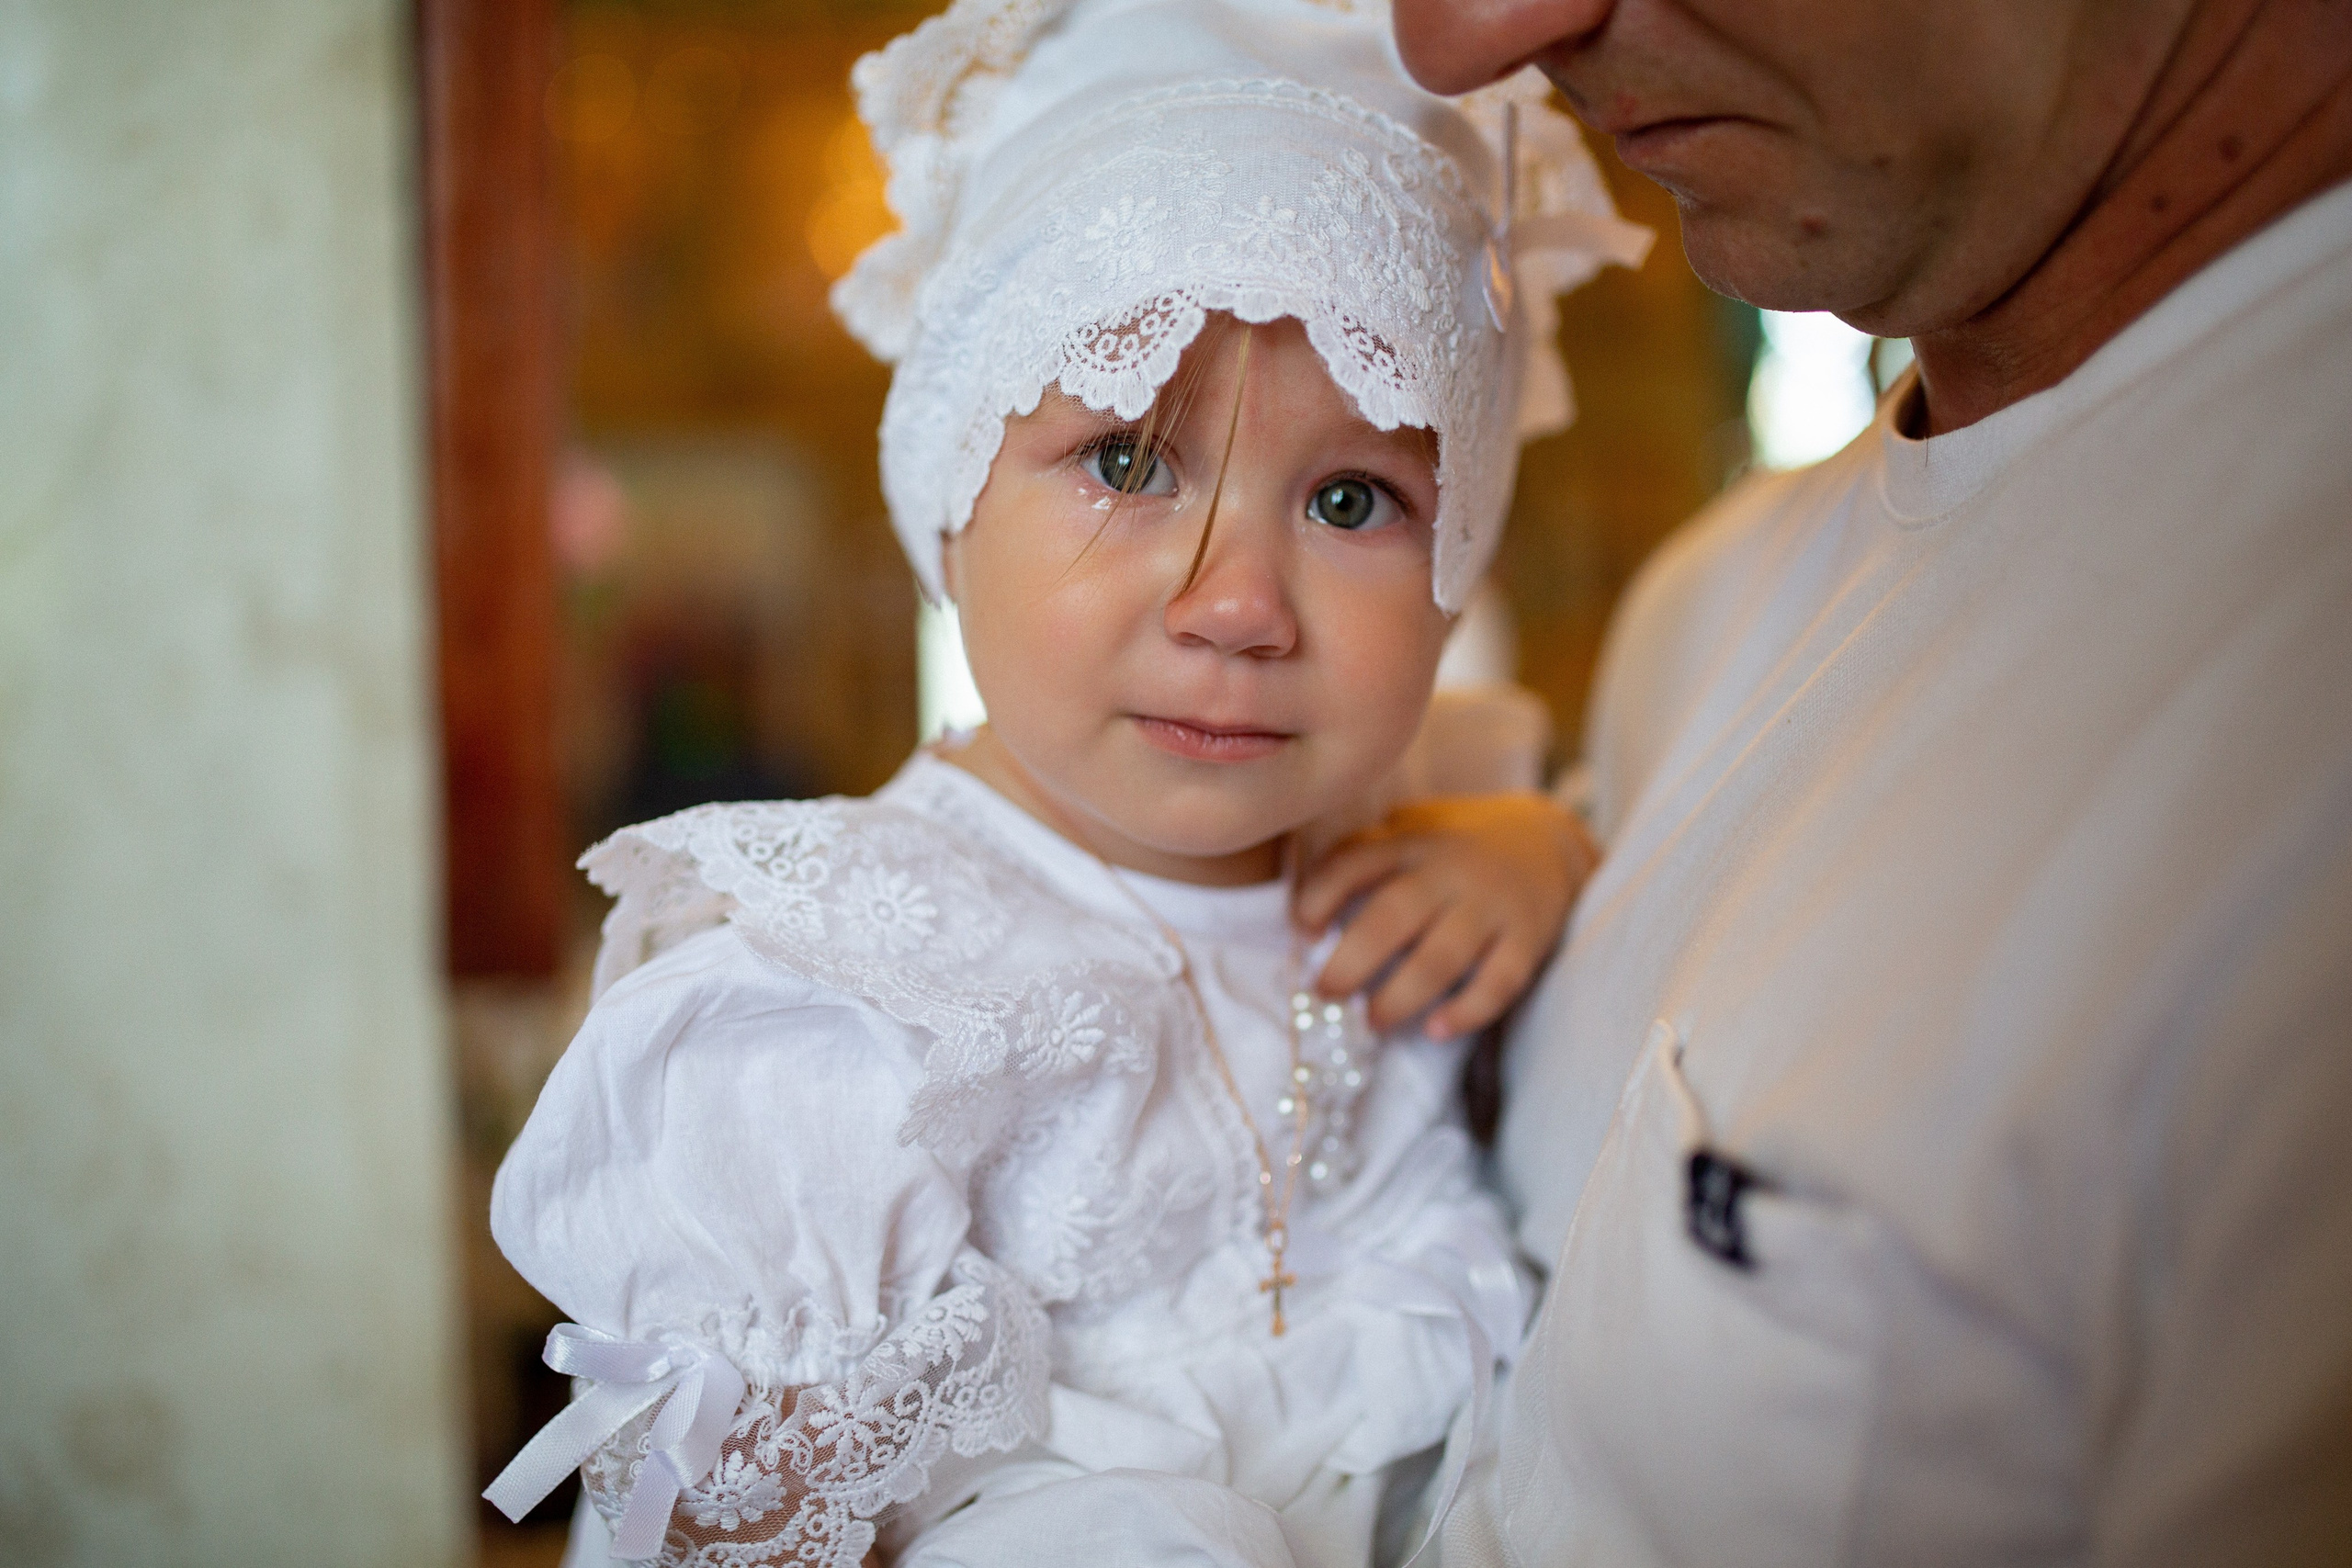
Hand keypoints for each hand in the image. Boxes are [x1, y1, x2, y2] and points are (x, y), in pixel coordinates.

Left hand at [1293, 793, 1597, 1037]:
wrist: (1548, 840)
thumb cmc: (1452, 851)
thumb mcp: (1409, 834)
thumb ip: (1363, 859)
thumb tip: (1301, 917)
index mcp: (1411, 843)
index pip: (1355, 862)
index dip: (1319, 896)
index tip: (1302, 932)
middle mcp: (1449, 871)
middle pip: (1392, 916)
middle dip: (1350, 961)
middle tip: (1325, 992)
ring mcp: (1490, 906)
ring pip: (1440, 957)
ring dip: (1399, 996)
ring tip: (1372, 1020)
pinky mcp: (1527, 939)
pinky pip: (1499, 982)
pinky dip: (1466, 1011)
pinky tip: (1435, 1030)